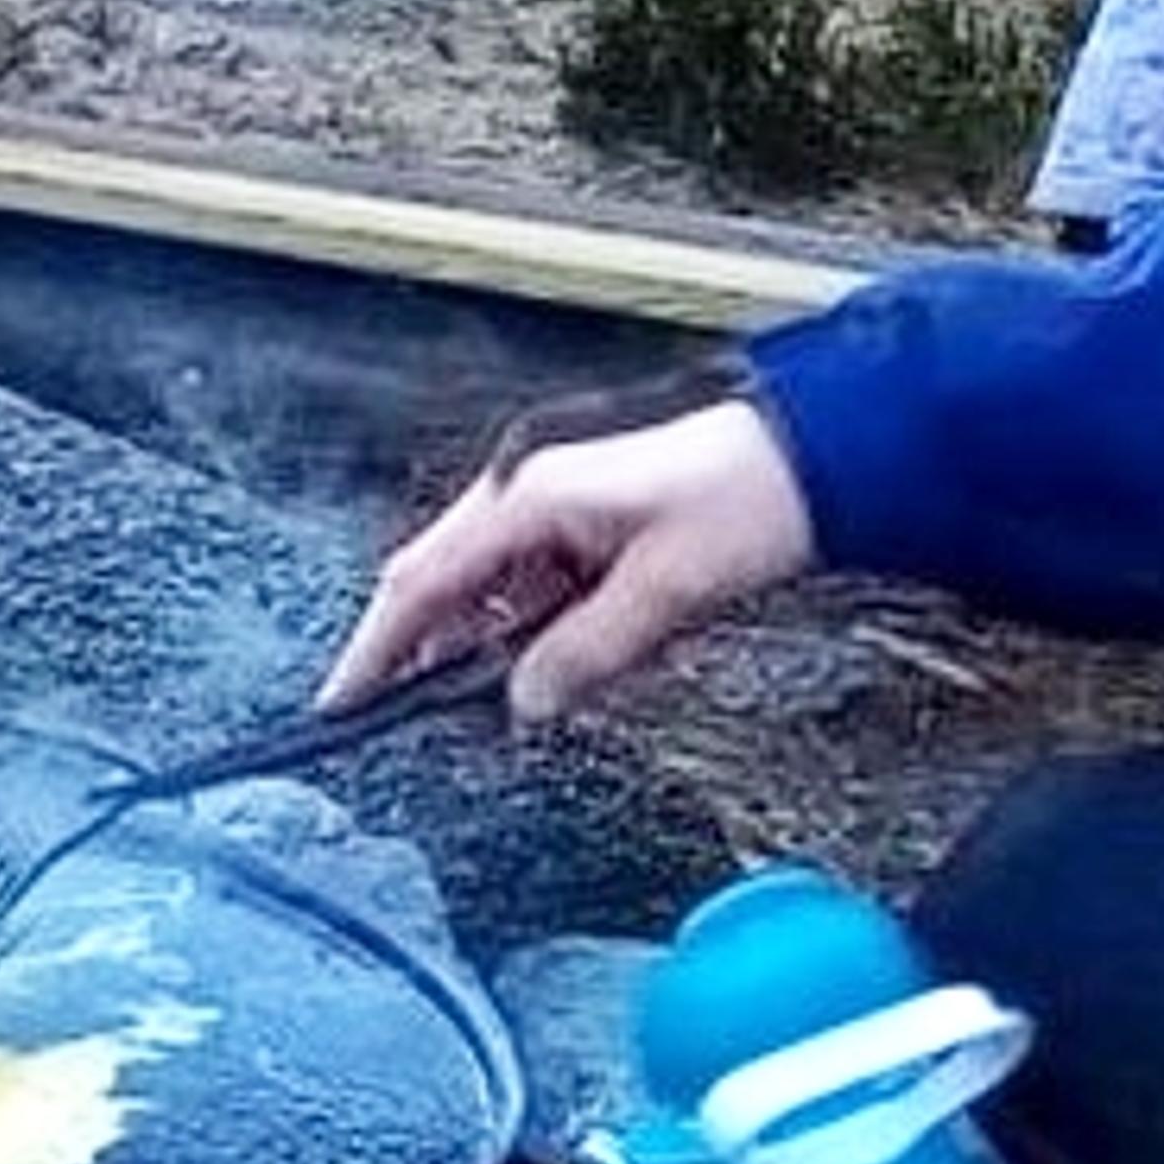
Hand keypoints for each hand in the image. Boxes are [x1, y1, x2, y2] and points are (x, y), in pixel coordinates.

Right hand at [320, 397, 815, 724]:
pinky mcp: (591, 516)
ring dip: (480, 642)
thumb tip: (524, 702)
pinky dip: (527, 625)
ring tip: (478, 700)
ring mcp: (559, 500)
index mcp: (531, 494)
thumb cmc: (748, 497)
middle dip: (417, 648)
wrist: (820, 451)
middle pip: (442, 580)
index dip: (376, 646)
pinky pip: (534, 579)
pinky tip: (549, 661)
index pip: (422, 581)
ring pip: (488, 584)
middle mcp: (531, 489)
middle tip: (396, 712)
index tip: (343, 699)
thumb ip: (586, 652)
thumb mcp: (664, 591)